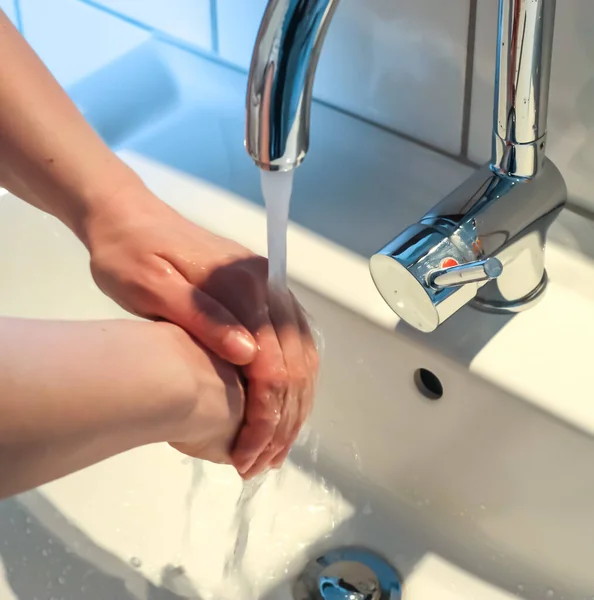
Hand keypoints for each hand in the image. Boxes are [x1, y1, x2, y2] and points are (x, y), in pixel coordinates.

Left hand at [84, 182, 318, 476]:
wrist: (129, 218)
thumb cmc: (129, 254)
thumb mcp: (151, 285)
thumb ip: (202, 318)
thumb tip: (248, 356)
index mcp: (242, 285)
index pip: (271, 362)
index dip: (264, 415)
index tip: (247, 455)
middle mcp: (268, 286)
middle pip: (295, 364)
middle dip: (282, 421)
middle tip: (260, 463)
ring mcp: (270, 290)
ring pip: (302, 358)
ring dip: (293, 407)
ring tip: (273, 449)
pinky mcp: (264, 296)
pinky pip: (293, 346)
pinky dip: (292, 385)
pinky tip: (280, 410)